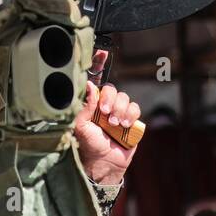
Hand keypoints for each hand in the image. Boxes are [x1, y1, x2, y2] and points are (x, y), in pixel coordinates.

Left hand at [73, 51, 140, 186]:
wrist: (105, 163)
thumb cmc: (88, 145)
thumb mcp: (80, 126)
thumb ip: (83, 106)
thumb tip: (90, 85)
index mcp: (90, 103)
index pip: (95, 79)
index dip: (98, 64)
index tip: (102, 52)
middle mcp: (105, 104)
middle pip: (112, 88)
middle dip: (110, 99)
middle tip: (105, 113)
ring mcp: (119, 112)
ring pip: (125, 98)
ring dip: (120, 110)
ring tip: (114, 125)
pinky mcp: (131, 120)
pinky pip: (135, 108)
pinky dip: (130, 116)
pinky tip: (124, 126)